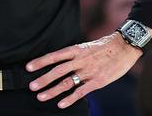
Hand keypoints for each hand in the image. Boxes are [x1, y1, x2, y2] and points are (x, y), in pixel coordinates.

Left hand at [26, 33, 141, 108]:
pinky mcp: (97, 82)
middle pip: (57, 70)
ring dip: (52, 90)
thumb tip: (59, 62)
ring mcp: (88, 71)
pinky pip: (81, 91)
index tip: (28, 67)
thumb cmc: (104, 47)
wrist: (123, 47)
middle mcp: (80, 60)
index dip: (40, 61)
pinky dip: (70, 99)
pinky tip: (61, 104)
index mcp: (76, 50)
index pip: (54, 56)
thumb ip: (73, 55)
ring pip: (66, 82)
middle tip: (31, 86)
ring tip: (41, 96)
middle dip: (43, 79)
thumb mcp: (85, 46)